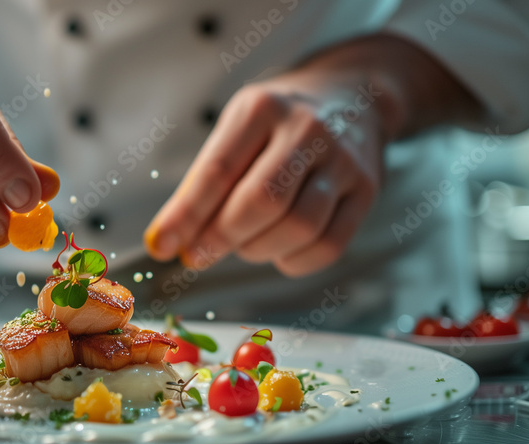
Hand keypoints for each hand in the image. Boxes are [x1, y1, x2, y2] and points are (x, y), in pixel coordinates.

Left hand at [143, 35, 479, 276]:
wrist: (354, 96)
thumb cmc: (277, 123)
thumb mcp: (236, 129)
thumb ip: (205, 181)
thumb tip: (169, 240)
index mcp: (262, 108)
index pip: (218, 170)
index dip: (186, 215)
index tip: (160, 246)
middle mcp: (307, 129)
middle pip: (262, 202)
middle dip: (221, 238)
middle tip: (197, 255)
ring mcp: (343, 160)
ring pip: (298, 227)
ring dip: (257, 250)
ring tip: (242, 244)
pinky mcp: (367, 190)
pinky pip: (329, 245)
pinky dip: (293, 261)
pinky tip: (277, 251)